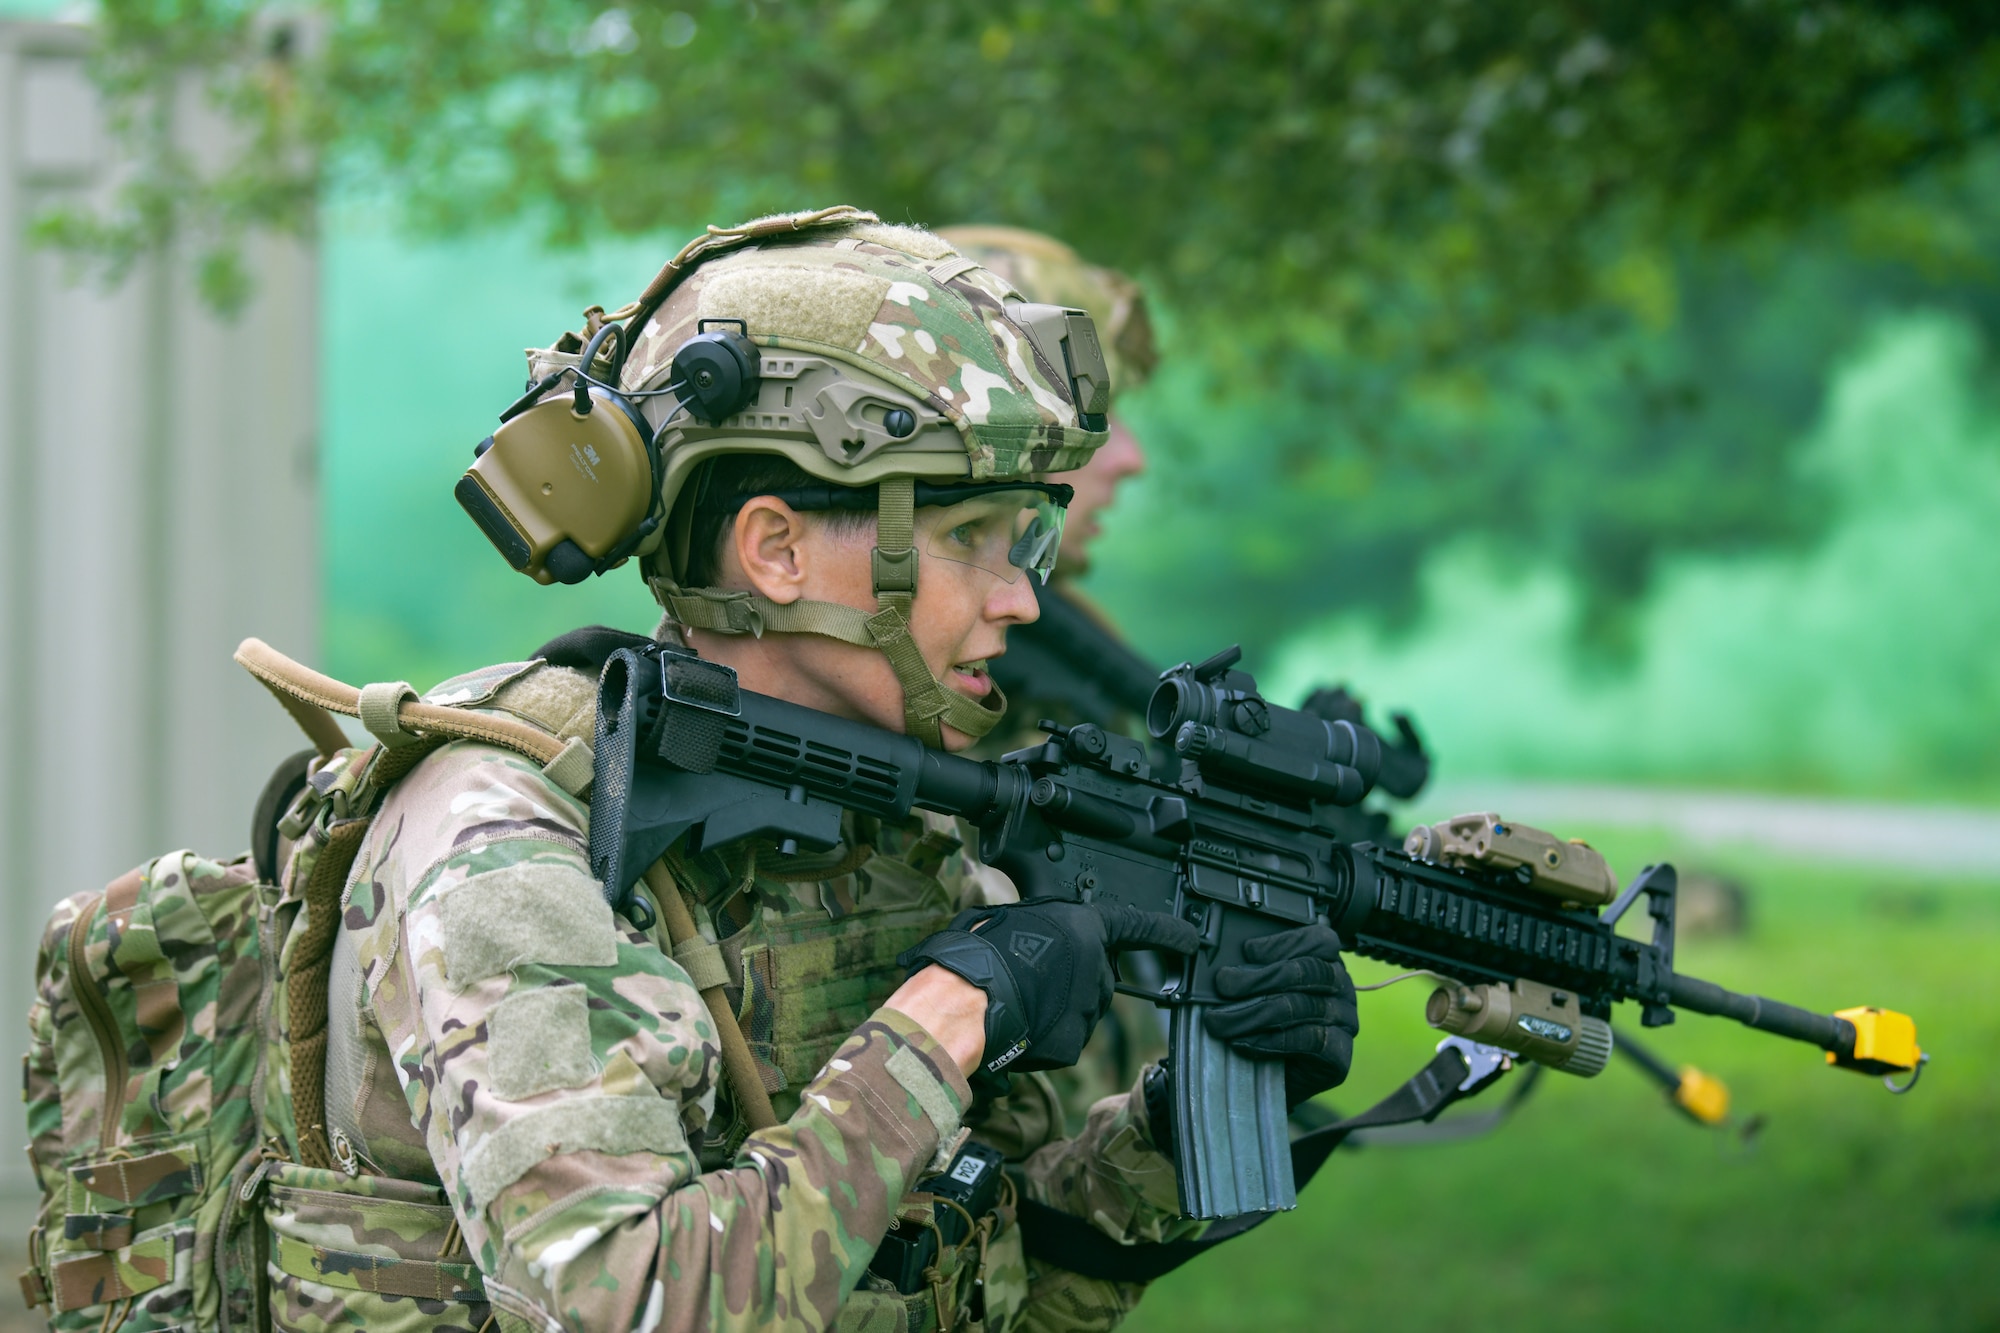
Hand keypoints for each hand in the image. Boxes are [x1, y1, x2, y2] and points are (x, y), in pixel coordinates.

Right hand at [901, 899, 1198, 1080]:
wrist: (962, 996)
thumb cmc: (981, 950)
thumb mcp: (1020, 918)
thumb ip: (1052, 930)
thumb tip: (1050, 940)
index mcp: (1084, 928)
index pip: (1139, 928)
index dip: (1168, 933)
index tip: (1192, 939)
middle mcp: (1095, 969)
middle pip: (1099, 980)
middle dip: (1075, 982)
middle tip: (1033, 978)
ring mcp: (1086, 1010)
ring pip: (1079, 1013)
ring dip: (1056, 1010)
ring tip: (1016, 1000)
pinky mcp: (1072, 1045)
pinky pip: (1062, 1041)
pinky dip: (1042, 1037)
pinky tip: (1018, 1023)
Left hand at [1202, 924, 1358, 1108]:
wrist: (1269, 1080)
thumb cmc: (1263, 1025)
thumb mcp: (1257, 991)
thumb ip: (1251, 971)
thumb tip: (1226, 962)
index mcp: (1327, 963)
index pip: (1319, 941)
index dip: (1284, 943)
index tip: (1247, 951)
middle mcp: (1342, 989)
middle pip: (1309, 971)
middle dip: (1260, 977)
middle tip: (1223, 985)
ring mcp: (1345, 1022)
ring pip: (1303, 1007)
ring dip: (1254, 1013)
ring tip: (1221, 1021)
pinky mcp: (1341, 1056)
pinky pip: (1310, 1041)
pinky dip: (1271, 1040)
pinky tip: (1243, 1042)